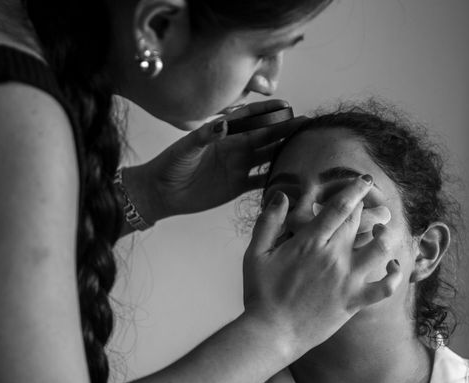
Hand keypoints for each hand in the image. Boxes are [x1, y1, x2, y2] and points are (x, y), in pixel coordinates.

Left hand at [140, 100, 306, 219]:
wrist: (162, 193)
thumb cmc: (169, 166)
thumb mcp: (185, 149)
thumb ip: (204, 136)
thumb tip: (222, 123)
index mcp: (222, 134)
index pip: (249, 118)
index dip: (267, 111)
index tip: (286, 104)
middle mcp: (234, 147)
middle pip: (264, 135)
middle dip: (285, 128)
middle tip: (306, 124)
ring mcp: (237, 166)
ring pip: (267, 156)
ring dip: (285, 151)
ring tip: (306, 147)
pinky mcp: (237, 186)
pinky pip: (261, 181)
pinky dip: (275, 179)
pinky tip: (292, 178)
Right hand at [243, 176, 402, 360]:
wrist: (272, 332)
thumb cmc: (261, 293)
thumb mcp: (255, 253)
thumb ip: (268, 222)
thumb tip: (281, 196)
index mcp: (309, 243)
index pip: (339, 208)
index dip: (354, 190)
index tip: (364, 181)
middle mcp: (333, 257)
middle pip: (359, 223)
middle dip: (366, 209)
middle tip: (368, 204)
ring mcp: (347, 280)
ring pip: (380, 249)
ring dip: (385, 236)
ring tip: (382, 230)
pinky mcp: (355, 301)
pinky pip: (385, 286)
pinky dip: (395, 274)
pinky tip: (395, 265)